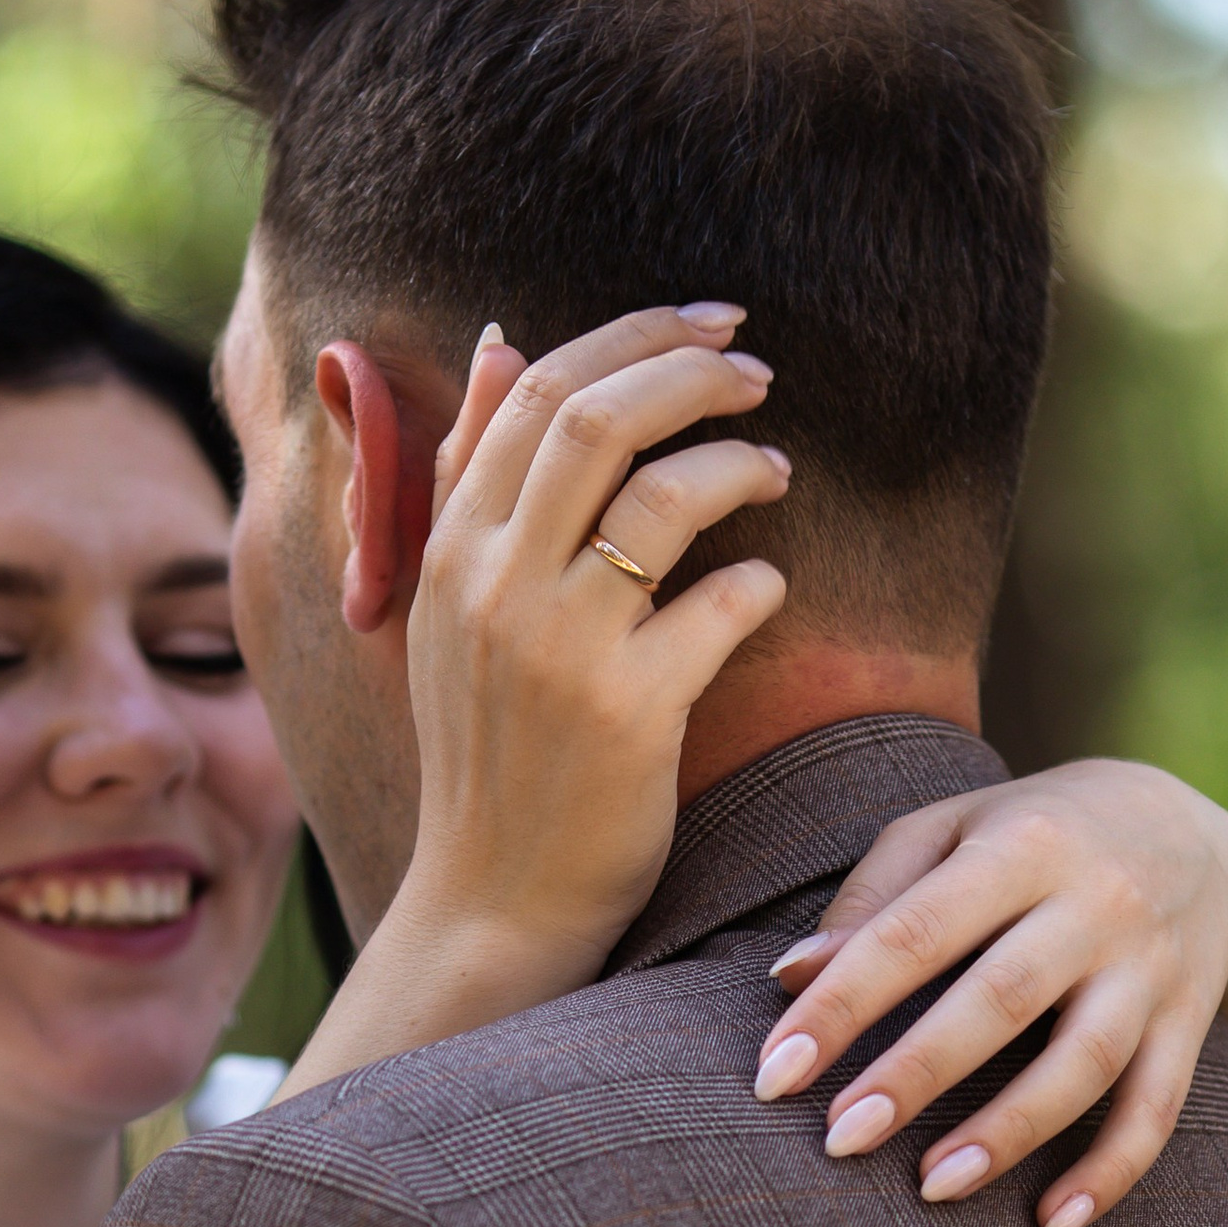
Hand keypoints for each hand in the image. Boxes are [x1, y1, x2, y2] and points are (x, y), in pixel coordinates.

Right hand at [286, 306, 788, 1085]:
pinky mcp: (626, 711)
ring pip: (663, 496)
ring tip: (777, 471)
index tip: (711, 326)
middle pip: (599, 418)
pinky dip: (760, 586)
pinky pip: (720, 607)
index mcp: (450, 550)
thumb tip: (498, 339)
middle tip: (760, 372)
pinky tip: (767, 594)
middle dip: (694, 373)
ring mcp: (557, 647)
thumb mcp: (450, 610)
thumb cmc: (492, 753)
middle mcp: (492, 585)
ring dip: (739, 464)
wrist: (495, 900)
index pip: (536, 391)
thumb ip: (469, 474)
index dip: (633, 336)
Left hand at [750, 758, 1227, 1226]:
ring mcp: (1151, 967)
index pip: (916, 931)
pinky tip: (1050, 1226)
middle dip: (916, 1073)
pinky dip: (1109, 1173)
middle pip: (1001, 998)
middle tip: (840, 1140)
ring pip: (1084, 1062)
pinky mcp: (1188, 1021)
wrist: (1195, 827)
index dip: (843, 1005)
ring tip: (930, 1187)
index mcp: (1021, 845)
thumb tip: (789, 977)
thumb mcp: (954, 829)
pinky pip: (1158, 1109)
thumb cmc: (1035, 834)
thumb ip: (874, 898)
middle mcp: (1096, 902)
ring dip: (1007, 1133)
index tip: (775, 1074)